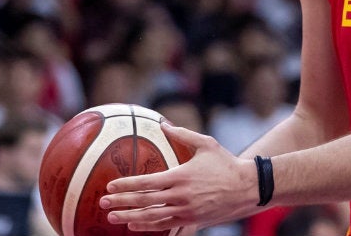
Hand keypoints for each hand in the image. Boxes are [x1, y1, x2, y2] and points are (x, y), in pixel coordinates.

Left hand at [99, 124, 255, 231]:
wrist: (247, 188)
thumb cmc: (226, 163)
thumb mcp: (206, 144)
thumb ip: (183, 134)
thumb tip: (163, 124)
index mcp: (181, 176)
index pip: (146, 182)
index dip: (126, 185)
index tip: (111, 185)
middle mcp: (180, 195)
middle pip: (144, 201)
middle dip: (121, 202)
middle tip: (103, 202)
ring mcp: (185, 210)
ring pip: (151, 217)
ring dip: (129, 217)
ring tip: (112, 217)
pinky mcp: (191, 220)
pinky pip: (164, 226)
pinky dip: (147, 226)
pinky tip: (134, 225)